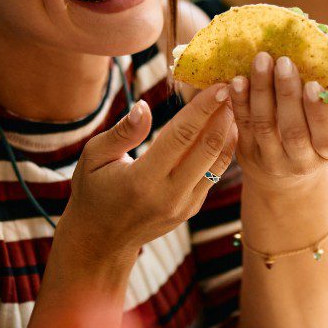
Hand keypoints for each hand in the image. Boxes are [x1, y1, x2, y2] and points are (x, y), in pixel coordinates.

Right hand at [63, 85, 236, 254]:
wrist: (101, 241)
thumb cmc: (92, 192)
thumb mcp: (94, 157)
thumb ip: (122, 133)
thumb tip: (143, 106)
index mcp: (142, 180)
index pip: (181, 136)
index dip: (202, 109)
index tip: (218, 86)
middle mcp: (169, 195)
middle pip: (207, 148)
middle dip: (224, 115)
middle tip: (235, 88)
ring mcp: (184, 206)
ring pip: (217, 162)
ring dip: (229, 131)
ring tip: (236, 102)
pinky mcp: (192, 209)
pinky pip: (213, 174)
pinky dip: (223, 149)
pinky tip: (227, 128)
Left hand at [229, 53, 327, 192]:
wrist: (284, 174)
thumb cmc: (313, 134)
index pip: (326, 136)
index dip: (318, 112)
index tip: (312, 84)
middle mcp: (301, 161)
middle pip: (293, 130)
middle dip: (287, 94)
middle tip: (284, 62)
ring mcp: (271, 159)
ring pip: (264, 125)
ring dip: (261, 90)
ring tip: (261, 60)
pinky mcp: (247, 152)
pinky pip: (243, 124)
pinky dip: (239, 100)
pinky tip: (238, 80)